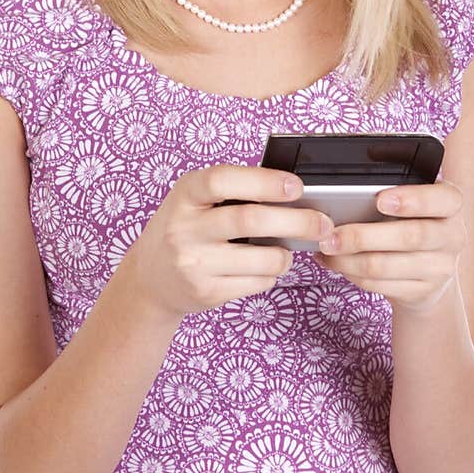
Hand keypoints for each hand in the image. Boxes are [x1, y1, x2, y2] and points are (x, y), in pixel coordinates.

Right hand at [128, 166, 333, 321]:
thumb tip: (292, 193)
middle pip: (252, 221)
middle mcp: (184, 229)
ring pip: (262, 258)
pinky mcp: (206, 292)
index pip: (224, 180)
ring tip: (289, 250)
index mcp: (185, 195)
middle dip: (297, 222)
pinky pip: (257, 282)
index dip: (264, 182)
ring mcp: (194, 263)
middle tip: (323, 223)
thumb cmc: (183, 230)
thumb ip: (232, 193)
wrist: (150, 279)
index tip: (296, 187)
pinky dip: (271, 274)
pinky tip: (265, 267)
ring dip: (287, 254)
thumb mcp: (194, 201)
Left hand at [312, 180, 465, 315]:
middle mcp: (452, 236)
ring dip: (349, 259)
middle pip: (408, 237)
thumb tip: (345, 197)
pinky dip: (352, 274)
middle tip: (331, 235)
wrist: (432, 271)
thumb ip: (394, 195)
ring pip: (387, 265)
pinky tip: (335, 263)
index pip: (442, 200)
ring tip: (326, 248)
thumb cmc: (415, 222)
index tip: (380, 199)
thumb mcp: (416, 205)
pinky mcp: (422, 292)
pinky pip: (380, 284)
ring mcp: (440, 268)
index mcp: (451, 205)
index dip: (412, 199)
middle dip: (363, 236)